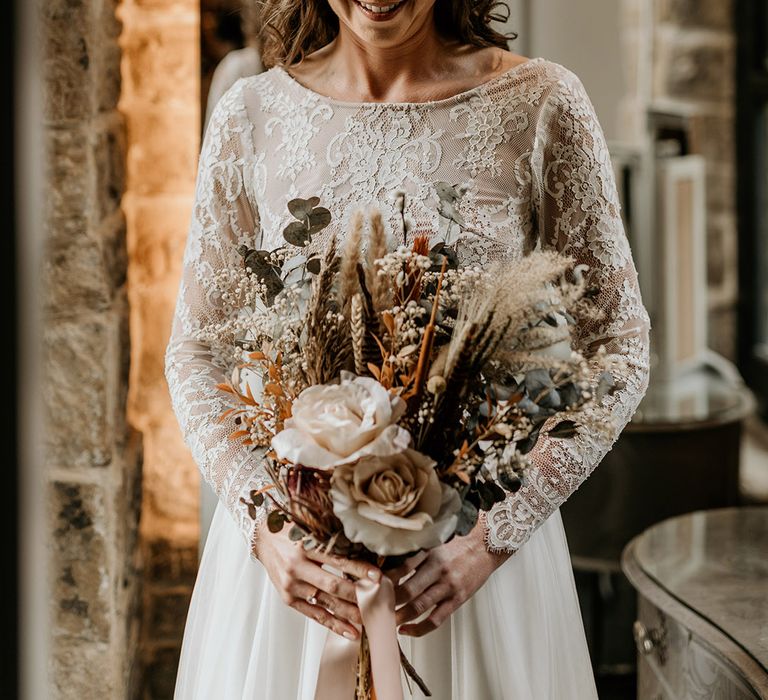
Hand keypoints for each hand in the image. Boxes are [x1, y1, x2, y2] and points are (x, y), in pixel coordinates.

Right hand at [253, 520, 381, 639]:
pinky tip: (349, 631)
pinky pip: (314, 614)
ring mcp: (291, 586)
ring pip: (326, 603)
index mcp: (304, 546)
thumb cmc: (290, 532)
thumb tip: (363, 550)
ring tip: (368, 620)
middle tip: (377, 600)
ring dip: (349, 613)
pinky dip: (333, 624)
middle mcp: (297, 567)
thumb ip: (330, 541)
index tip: (377, 576)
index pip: (337, 560)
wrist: (263, 539)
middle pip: (333, 585)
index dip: (358, 569)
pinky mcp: (288, 599)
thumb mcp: (309, 530)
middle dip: (357, 595)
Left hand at [386, 522, 511, 636]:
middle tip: (374, 609)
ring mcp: (448, 586)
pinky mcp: (457, 599)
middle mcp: (438, 569)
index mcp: (429, 552)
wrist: (485, 547)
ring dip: (400, 617)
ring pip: (419, 606)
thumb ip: (415, 554)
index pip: (401, 567)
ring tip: (386, 622)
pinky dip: (419, 628)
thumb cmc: (457, 545)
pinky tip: (407, 630)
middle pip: (408, 590)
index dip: (385, 579)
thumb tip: (389, 566)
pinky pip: (436, 619)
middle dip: (389, 602)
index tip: (372, 586)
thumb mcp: (434, 543)